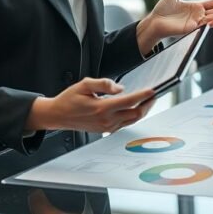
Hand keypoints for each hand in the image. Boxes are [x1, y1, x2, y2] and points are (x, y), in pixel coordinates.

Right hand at [28, 78, 156, 132]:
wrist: (58, 116)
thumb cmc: (69, 99)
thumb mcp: (84, 84)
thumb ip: (103, 83)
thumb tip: (120, 88)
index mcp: (102, 108)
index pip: (130, 101)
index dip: (144, 95)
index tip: (153, 89)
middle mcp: (107, 120)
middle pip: (136, 113)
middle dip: (148, 104)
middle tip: (154, 95)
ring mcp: (107, 126)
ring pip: (132, 120)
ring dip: (142, 110)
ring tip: (148, 100)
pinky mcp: (106, 129)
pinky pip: (125, 123)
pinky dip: (133, 115)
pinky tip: (135, 107)